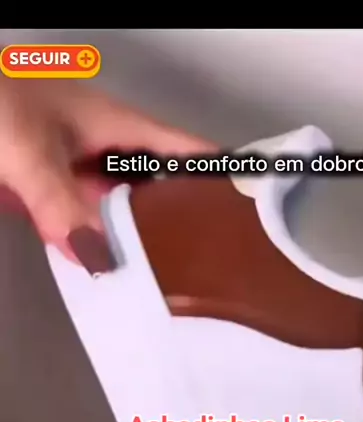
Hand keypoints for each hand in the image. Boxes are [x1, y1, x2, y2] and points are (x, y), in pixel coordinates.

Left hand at [0, 78, 212, 260]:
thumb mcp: (31, 153)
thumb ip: (64, 207)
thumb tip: (99, 260)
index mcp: (116, 125)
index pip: (184, 151)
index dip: (220, 175)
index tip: (254, 208)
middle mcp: (103, 149)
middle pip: (158, 188)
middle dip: (184, 221)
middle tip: (214, 265)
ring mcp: (76, 170)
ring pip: (120, 209)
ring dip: (137, 239)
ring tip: (170, 278)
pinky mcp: (49, 190)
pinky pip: (82, 221)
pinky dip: (94, 244)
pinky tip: (105, 269)